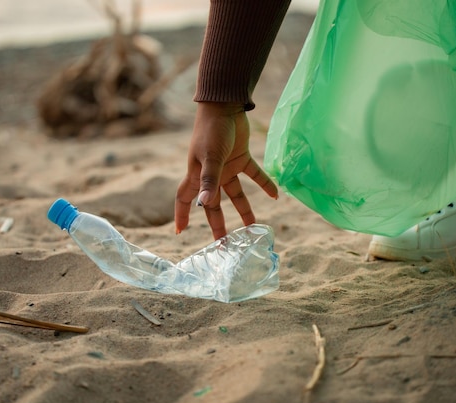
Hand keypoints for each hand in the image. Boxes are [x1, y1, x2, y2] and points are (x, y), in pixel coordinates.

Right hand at [175, 102, 278, 238]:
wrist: (224, 105)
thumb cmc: (211, 131)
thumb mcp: (211, 158)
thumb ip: (210, 181)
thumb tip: (205, 205)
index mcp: (197, 175)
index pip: (185, 199)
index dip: (182, 215)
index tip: (180, 232)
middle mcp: (211, 175)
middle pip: (214, 204)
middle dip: (218, 224)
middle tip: (224, 245)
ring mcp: (227, 167)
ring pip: (235, 194)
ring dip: (244, 210)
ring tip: (253, 228)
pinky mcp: (241, 157)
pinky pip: (254, 175)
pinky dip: (264, 184)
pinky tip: (275, 196)